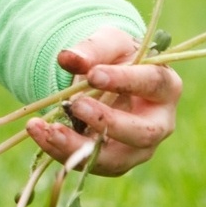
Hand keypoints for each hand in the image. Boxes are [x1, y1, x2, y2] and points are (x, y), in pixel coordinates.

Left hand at [23, 26, 180, 175]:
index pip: (153, 84)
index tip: (94, 74)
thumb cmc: (115, 57)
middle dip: (108, 122)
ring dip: (78, 147)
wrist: (105, 80)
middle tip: (77, 106)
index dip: (125, 80)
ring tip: (48, 129)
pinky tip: (39, 132)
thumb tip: (67, 58)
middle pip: (142, 133)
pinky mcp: (112, 163)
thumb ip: (92, 48)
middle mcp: (159, 124)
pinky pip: (88, 164)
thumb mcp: (107, 42)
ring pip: (113, 159)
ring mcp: (137, 149)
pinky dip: (60, 150)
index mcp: (166, 87)